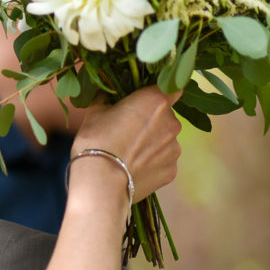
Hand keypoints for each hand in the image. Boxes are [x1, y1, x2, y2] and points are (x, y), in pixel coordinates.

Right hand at [71, 87, 181, 201]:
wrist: (100, 182)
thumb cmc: (96, 140)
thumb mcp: (95, 111)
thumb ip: (109, 99)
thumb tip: (108, 94)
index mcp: (156, 101)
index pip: (172, 87)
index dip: (159, 92)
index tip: (144, 99)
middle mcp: (172, 123)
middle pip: (166, 116)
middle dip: (150, 120)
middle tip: (127, 130)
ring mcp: (174, 148)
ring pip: (165, 140)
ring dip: (152, 143)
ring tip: (128, 153)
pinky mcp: (172, 171)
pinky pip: (163, 161)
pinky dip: (151, 163)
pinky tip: (132, 168)